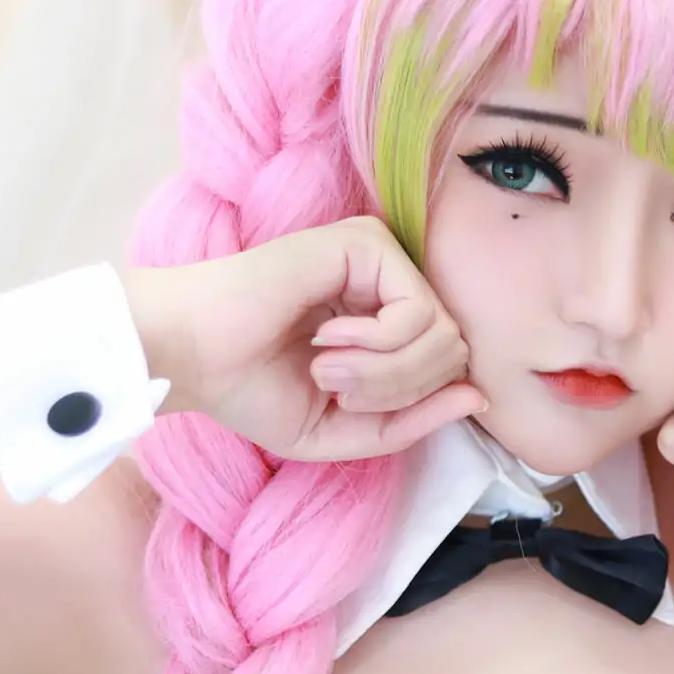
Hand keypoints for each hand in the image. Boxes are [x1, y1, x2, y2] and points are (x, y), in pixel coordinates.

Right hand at [133, 215, 485, 461]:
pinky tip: (326, 339)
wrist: (195, 355)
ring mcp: (382, 260)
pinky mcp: (368, 243)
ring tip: (325, 369)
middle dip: (400, 390)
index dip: (413, 403)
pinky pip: (417, 310)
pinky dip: (376, 345)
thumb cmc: (254, 390)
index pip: (448, 367)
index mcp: (385, 323)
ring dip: (384, 373)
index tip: (350, 406)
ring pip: (442, 335)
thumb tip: (478, 398)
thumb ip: (413, 420)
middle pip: (453, 352)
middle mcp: (390, 284)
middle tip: (335, 389)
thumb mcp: (346, 430)